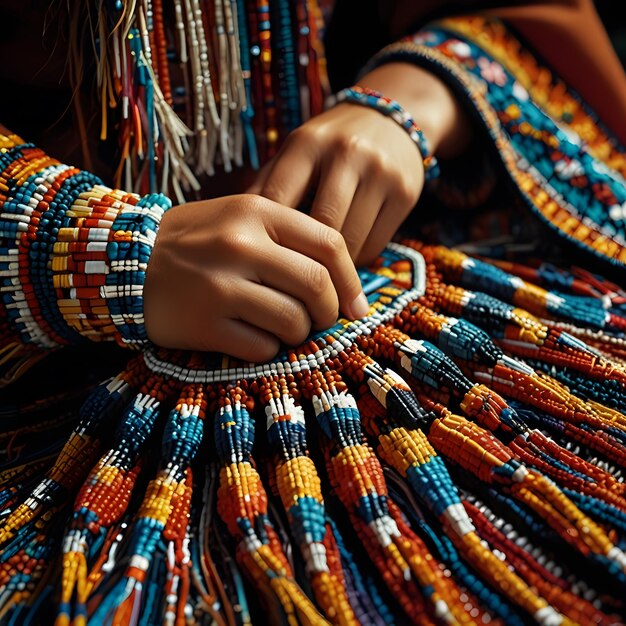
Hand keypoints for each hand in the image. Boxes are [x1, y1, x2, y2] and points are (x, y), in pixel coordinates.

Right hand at [143, 194, 368, 360]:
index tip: (354, 305)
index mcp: (255, 212)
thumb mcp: (239, 219)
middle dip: (328, 312)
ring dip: (297, 333)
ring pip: (293, 323)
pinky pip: (263, 348)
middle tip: (319, 320)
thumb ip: (289, 243)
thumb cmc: (195, 243)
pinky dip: (266, 349)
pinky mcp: (204, 324)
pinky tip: (249, 336)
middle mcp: (239, 245)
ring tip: (280, 328)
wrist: (125, 261)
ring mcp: (220, 286)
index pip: (329, 244)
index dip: (351, 280)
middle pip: (317, 286)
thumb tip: (343, 289)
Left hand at [248, 102, 423, 265]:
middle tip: (294, 288)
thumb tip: (236, 238)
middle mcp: (345, 152)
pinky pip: (375, 245)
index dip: (267, 241)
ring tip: (319, 279)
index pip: (278, 203)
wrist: (389, 121)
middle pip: (318, 227)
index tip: (260, 268)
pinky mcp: (405, 192)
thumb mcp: (296, 155)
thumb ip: (268, 188)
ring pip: (349, 241)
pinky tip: (345, 263)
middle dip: (305, 262)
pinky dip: (357, 262)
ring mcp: (379, 171)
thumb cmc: (329, 148)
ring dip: (332, 269)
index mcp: (306, 143)